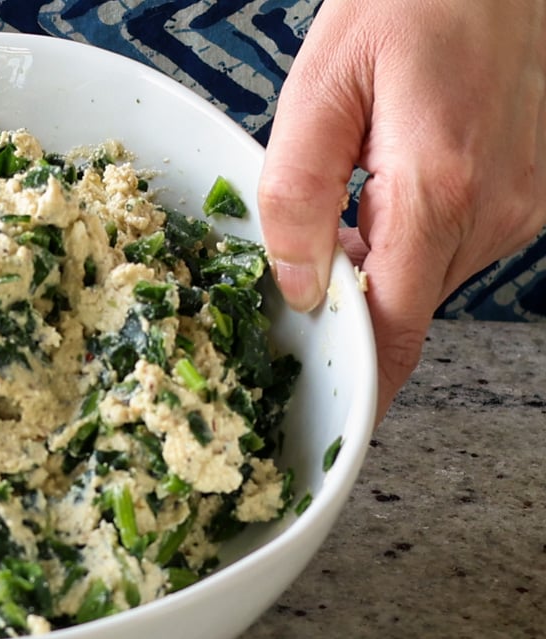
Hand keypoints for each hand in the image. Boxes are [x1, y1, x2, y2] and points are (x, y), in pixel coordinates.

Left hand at [257, 0, 545, 421]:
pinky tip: (395, 182)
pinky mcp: (530, 194)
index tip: (331, 418)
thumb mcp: (321, 88)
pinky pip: (455, 245)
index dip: (360, 383)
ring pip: (428, 279)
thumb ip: (296, 196)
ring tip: (355, 193)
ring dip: (380, 264)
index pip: (396, 332)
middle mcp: (496, 212)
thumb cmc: (408, 2)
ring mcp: (523, 206)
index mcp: (438, 191)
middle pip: (406, 309)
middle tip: (304, 257)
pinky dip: (414, 236)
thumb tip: (294, 285)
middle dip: (349, 305)